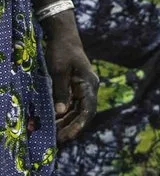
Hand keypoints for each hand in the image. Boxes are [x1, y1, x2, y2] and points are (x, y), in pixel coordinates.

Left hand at [41, 16, 92, 143]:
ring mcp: (83, 88)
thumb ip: (60, 92)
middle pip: (83, 113)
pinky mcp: (76, 87)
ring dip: (67, 122)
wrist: (64, 35)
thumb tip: (60, 113)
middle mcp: (89, 88)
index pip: (87, 110)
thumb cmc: (61, 51)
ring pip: (78, 110)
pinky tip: (54, 121)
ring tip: (54, 134)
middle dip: (71, 127)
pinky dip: (64, 114)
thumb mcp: (58, 71)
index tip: (67, 136)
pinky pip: (72, 104)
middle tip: (57, 140)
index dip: (78, 125)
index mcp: (89, 84)